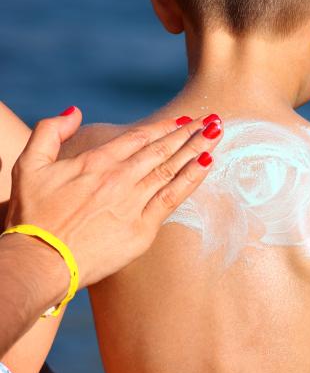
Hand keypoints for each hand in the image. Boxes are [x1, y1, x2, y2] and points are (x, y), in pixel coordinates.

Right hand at [4, 107, 222, 292]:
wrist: (39, 261)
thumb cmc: (31, 217)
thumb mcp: (28, 166)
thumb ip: (48, 132)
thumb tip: (74, 111)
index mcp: (96, 162)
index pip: (139, 138)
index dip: (164, 127)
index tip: (184, 120)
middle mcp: (119, 178)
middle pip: (162, 150)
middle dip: (190, 133)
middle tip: (213, 120)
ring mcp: (133, 203)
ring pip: (172, 170)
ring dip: (197, 149)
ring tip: (217, 134)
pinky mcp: (142, 229)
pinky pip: (173, 198)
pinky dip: (191, 179)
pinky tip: (207, 165)